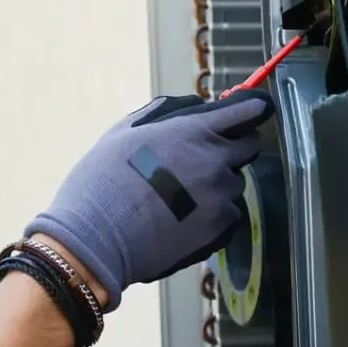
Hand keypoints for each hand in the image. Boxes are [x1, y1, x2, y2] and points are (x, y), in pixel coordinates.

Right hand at [26, 89, 273, 310]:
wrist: (96, 238)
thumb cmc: (102, 180)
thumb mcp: (126, 131)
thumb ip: (166, 113)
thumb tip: (194, 108)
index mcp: (195, 131)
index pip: (248, 110)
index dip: (251, 110)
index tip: (251, 112)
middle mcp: (216, 160)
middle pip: (249, 146)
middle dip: (231, 148)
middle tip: (199, 161)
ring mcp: (222, 196)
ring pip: (234, 183)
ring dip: (217, 185)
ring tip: (180, 198)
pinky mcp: (221, 228)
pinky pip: (229, 214)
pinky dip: (213, 215)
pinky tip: (183, 220)